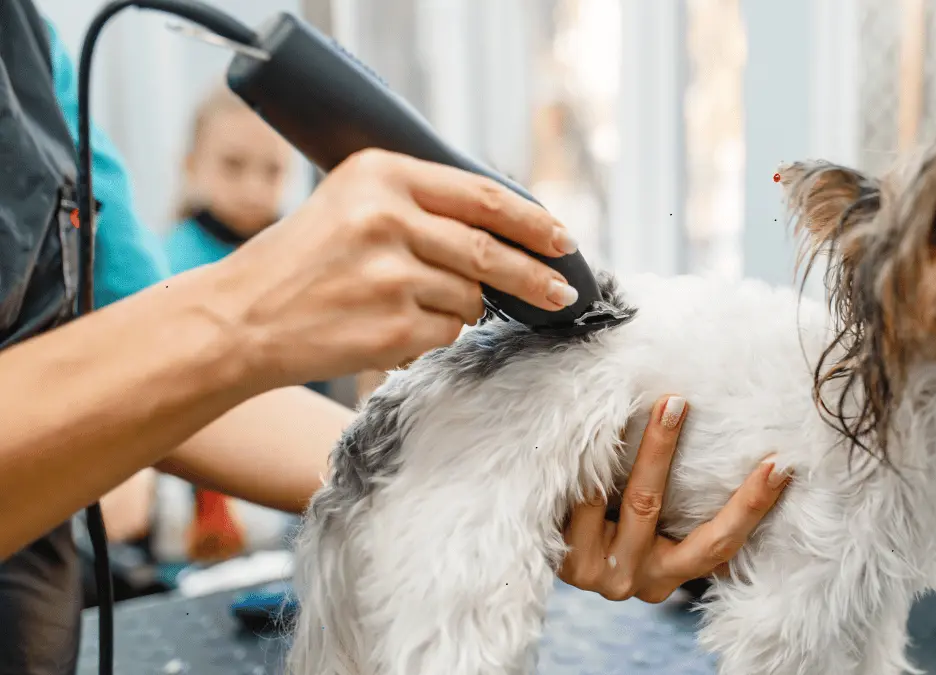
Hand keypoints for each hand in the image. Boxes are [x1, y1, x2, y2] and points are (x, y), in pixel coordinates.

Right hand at [207, 149, 579, 386]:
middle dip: (535, 277)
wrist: (238, 320)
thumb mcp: (351, 203)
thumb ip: (421, 202)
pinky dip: (434, 333)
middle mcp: (388, 217)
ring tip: (410, 304)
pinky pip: (446, 332)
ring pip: (470, 297)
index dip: (532, 221)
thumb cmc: (300, 262)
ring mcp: (392, 275)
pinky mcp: (393, 326)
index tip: (561, 239)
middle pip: (490, 250)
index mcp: (381, 174)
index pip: (482, 195)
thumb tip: (509, 223)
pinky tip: (393, 327)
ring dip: (461, 307)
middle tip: (562, 293)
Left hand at [558, 395, 791, 603]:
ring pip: (598, 496)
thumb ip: (678, 509)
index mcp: (669, 573)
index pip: (719, 543)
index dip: (750, 506)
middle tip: (676, 401)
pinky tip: (573, 431)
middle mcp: (634, 578)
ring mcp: (593, 571)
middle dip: (663, 448)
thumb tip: (734, 446)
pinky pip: (566, 499)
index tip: (780, 465)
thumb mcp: (653, 535)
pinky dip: (572, 464)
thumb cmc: (614, 536)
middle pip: (649, 504)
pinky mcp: (559, 558)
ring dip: (605, 444)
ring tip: (609, 400)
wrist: (549, 566)